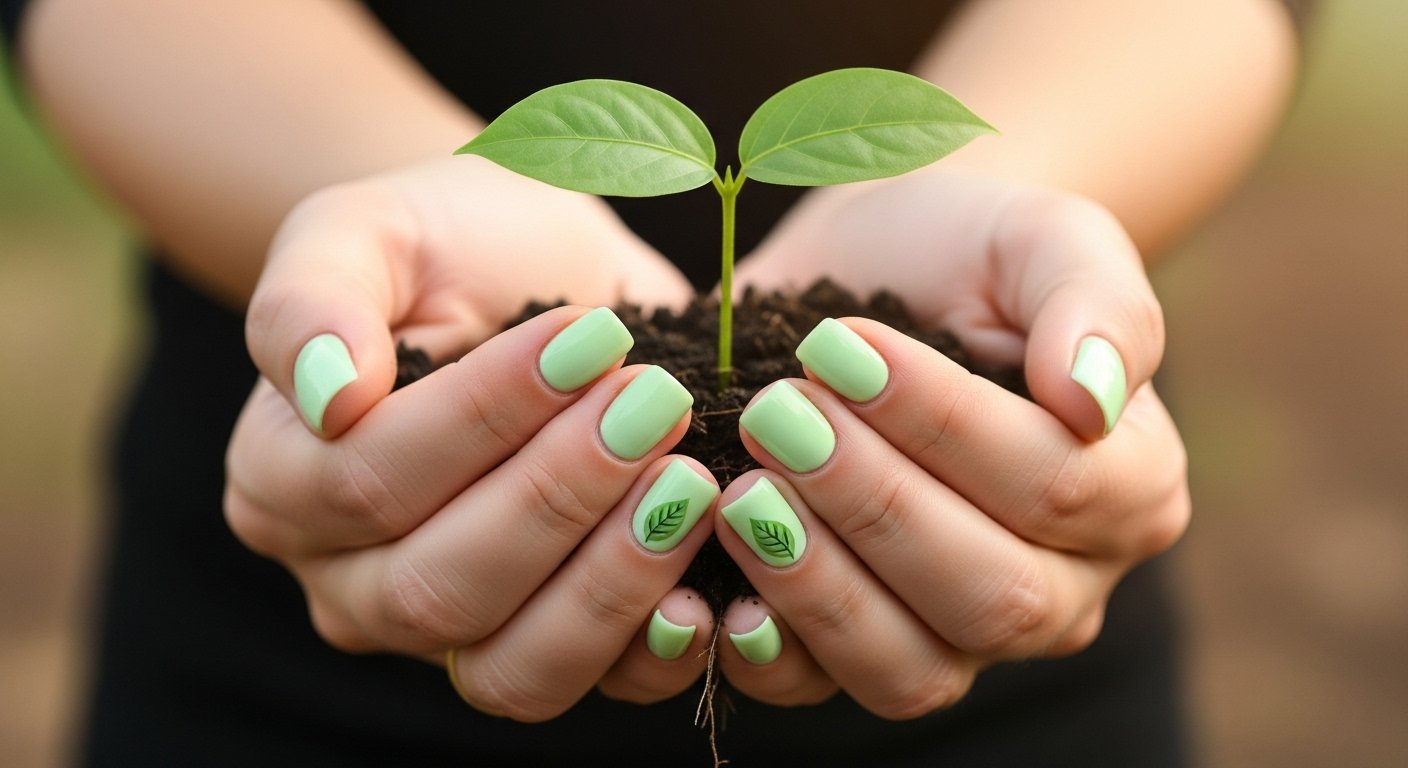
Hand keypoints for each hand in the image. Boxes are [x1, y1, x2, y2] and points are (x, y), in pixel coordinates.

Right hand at [227, 157, 713, 719]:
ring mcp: (447, 630)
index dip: (486, 417)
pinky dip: (649, 652)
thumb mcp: (367, 230)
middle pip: (442, 585)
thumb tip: (327, 397)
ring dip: (613, 581)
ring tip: (691, 484)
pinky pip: (586, 687)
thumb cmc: (444, 244)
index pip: (372, 479)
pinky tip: (705, 586)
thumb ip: (312, 301)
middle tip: (657, 406)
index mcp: (284, 479)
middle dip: (562, 495)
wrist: (533, 266)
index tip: (590, 339)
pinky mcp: (542, 643)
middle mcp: (350, 578)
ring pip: (511, 668)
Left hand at [711, 174, 1188, 714]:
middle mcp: (1062, 584)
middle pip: (987, 594)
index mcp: (1129, 487)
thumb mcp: (1040, 238)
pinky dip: (768, 653)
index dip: (940, 425)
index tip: (838, 347)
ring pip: (912, 669)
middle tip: (777, 415)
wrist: (873, 269)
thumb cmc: (966, 251)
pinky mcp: (863, 646)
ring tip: (740, 492)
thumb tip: (1090, 396)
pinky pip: (823, 690)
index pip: (1051, 484)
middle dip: (870, 504)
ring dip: (816, 585)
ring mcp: (962, 634)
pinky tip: (718, 591)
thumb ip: (1093, 302)